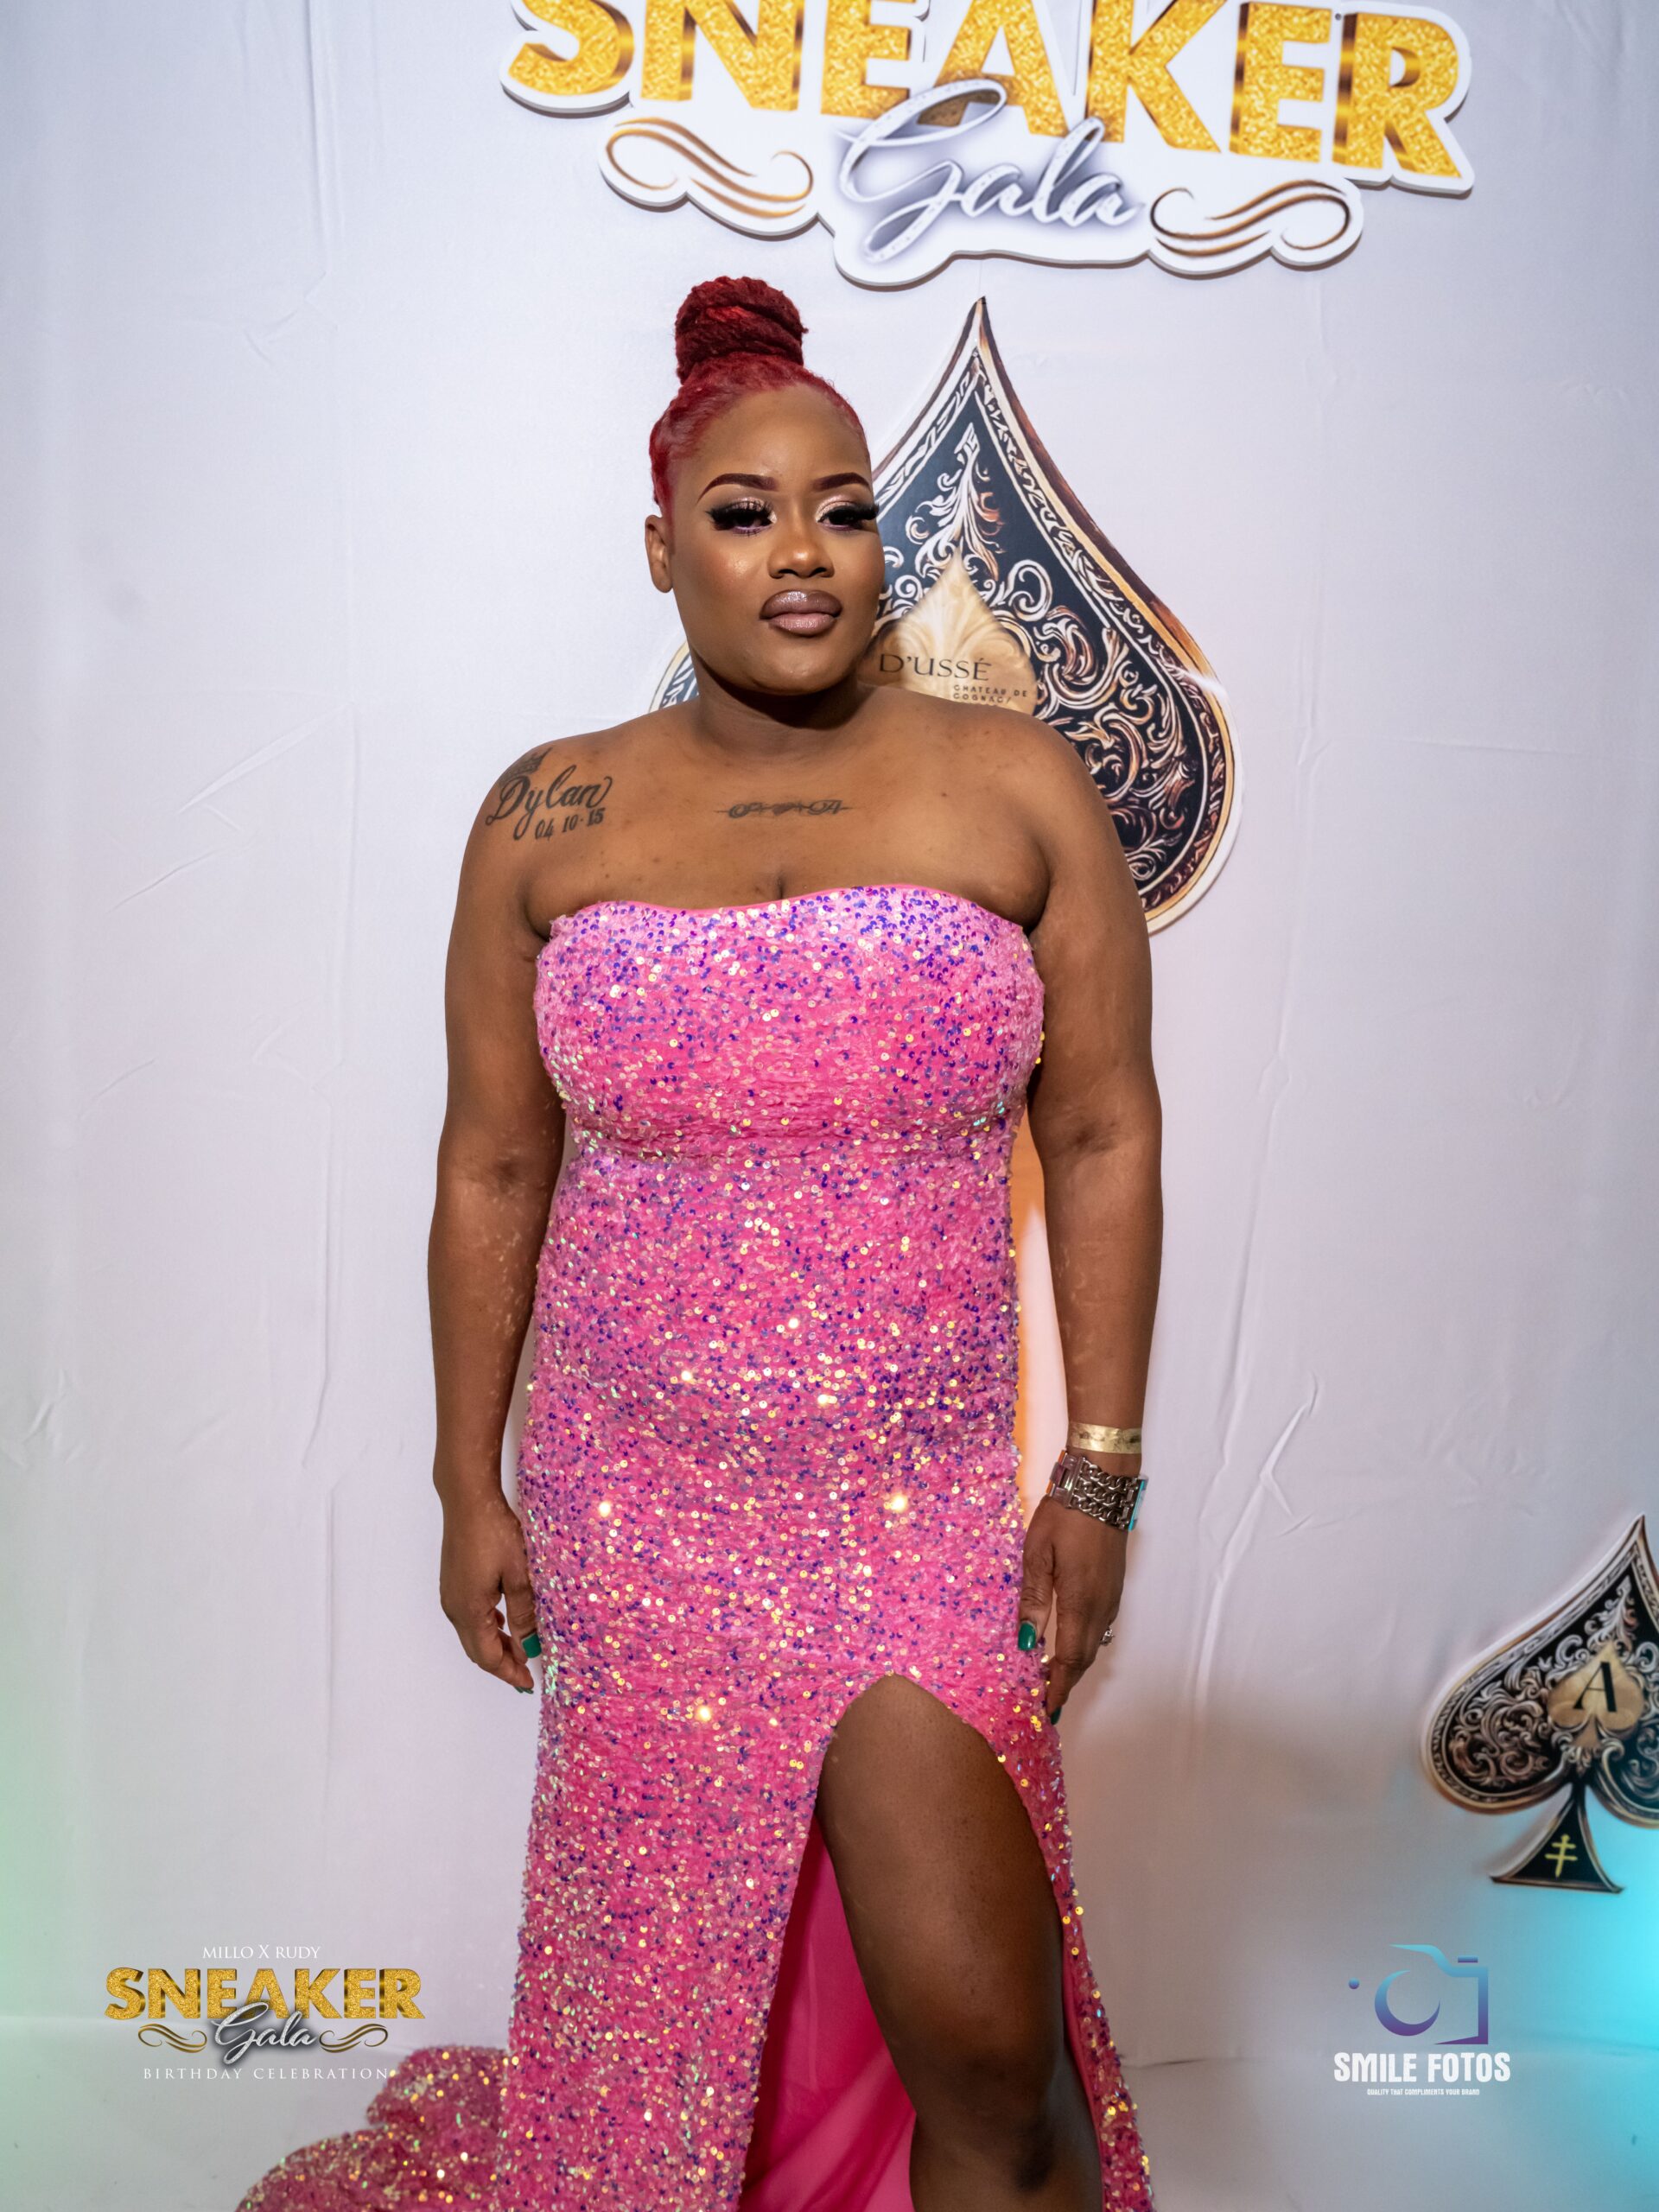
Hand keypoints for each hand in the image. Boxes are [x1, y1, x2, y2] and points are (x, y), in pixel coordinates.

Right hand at [439, 1493, 539, 1691]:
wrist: (467, 1499)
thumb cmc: (493, 1532)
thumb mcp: (517, 1574)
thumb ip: (523, 1612)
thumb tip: (529, 1646)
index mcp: (469, 1611)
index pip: (488, 1657)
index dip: (509, 1673)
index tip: (528, 1683)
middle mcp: (454, 1608)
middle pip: (477, 1650)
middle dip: (501, 1664)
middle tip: (526, 1673)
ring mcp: (450, 1594)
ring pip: (472, 1634)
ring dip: (494, 1646)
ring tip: (519, 1650)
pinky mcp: (453, 1581)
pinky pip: (469, 1617)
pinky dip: (487, 1628)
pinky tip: (503, 1622)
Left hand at [1018, 1496, 1126, 1720]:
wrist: (1102, 1486)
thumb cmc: (1066, 1516)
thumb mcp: (1038, 1555)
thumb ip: (1033, 1600)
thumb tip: (1025, 1642)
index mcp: (1081, 1603)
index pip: (1070, 1659)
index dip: (1057, 1687)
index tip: (1045, 1710)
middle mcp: (1102, 1607)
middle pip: (1084, 1657)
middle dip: (1065, 1682)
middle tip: (1044, 1701)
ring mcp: (1112, 1597)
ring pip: (1094, 1643)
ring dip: (1074, 1664)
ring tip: (1050, 1676)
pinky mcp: (1114, 1586)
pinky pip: (1100, 1627)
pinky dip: (1084, 1644)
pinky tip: (1068, 1641)